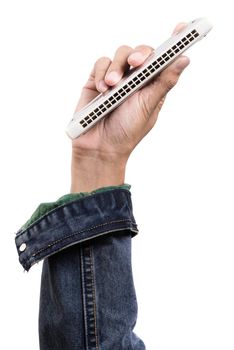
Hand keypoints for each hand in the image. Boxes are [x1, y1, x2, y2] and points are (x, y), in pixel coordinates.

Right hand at [70, 23, 189, 191]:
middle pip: (140, 52)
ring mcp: (116, 79)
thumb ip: (163, 82)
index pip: (163, 60)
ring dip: (117, 68)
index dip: (173, 44)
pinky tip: (103, 89)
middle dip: (139, 54)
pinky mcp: (97, 80)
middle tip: (137, 62)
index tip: (182, 29)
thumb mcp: (148, 106)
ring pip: (120, 55)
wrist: (100, 147)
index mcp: (152, 85)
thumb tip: (184, 59)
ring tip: (113, 86)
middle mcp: (135, 80)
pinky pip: (100, 63)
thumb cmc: (127, 131)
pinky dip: (101, 72)